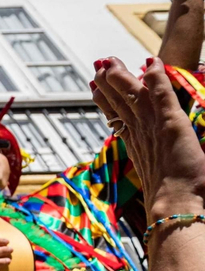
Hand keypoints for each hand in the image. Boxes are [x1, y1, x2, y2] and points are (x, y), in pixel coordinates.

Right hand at [92, 56, 204, 218]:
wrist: (175, 208)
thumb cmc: (175, 202)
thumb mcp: (162, 182)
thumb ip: (156, 171)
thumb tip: (153, 174)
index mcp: (137, 148)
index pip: (118, 118)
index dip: (106, 101)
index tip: (95, 88)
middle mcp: (139, 136)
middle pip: (119, 103)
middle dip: (107, 83)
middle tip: (97, 67)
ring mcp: (152, 129)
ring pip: (134, 96)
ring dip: (121, 76)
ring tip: (109, 62)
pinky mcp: (171, 125)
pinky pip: (161, 96)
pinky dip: (155, 78)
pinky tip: (150, 62)